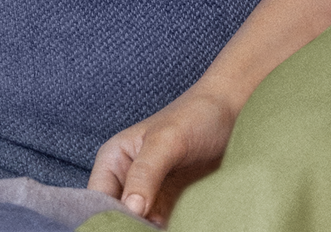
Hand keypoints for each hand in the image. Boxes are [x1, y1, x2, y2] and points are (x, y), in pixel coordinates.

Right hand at [88, 85, 237, 225]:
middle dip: (129, 227)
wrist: (233, 111)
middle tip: (153, 225)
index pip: (97, 202)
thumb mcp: (167, 140)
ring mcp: (147, 194)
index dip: (108, 219)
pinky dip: (163, 231)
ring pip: (137, 225)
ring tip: (164, 225)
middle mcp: (126, 180)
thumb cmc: (196, 114)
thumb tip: (131, 209)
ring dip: (146, 231)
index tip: (132, 224)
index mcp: (114, 160)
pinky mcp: (168, 204)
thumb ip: (146, 173)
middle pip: (116, 218)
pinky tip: (176, 228)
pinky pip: (158, 227)